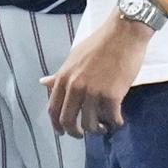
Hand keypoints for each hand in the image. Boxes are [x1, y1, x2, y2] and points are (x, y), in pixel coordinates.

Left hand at [41, 13, 151, 138]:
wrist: (124, 33)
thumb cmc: (100, 43)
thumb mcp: (75, 57)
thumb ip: (61, 74)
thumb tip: (43, 83)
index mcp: (64, 76)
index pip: (53, 109)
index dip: (57, 125)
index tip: (62, 132)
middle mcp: (76, 86)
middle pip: (69, 121)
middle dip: (76, 133)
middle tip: (83, 134)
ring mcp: (93, 92)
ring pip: (90, 125)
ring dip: (97, 129)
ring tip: (104, 126)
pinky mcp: (112, 96)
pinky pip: (112, 119)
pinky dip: (115, 123)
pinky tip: (118, 120)